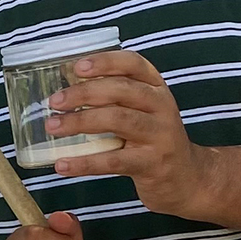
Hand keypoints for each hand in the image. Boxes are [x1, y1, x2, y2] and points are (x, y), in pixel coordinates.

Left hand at [46, 50, 219, 219]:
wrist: (187, 177)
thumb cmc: (152, 138)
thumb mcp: (142, 111)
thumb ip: (114, 97)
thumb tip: (64, 89)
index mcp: (156, 88)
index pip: (134, 64)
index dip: (105, 62)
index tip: (77, 67)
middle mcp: (162, 107)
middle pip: (122, 90)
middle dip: (84, 93)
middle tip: (54, 101)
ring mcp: (160, 135)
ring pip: (118, 120)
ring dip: (80, 122)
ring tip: (52, 126)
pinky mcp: (152, 163)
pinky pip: (114, 160)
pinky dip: (85, 162)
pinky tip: (62, 164)